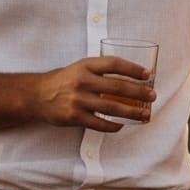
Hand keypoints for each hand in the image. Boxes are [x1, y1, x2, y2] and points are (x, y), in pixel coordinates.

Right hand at [32, 56, 155, 131]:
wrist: (37, 95)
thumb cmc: (63, 80)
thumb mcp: (80, 68)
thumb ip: (100, 71)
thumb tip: (130, 78)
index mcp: (85, 65)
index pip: (114, 64)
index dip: (133, 68)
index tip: (147, 74)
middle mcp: (82, 81)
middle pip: (117, 86)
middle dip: (139, 92)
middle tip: (152, 96)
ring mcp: (78, 100)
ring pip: (112, 108)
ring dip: (132, 112)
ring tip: (145, 114)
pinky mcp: (74, 117)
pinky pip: (100, 123)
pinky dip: (114, 126)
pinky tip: (123, 125)